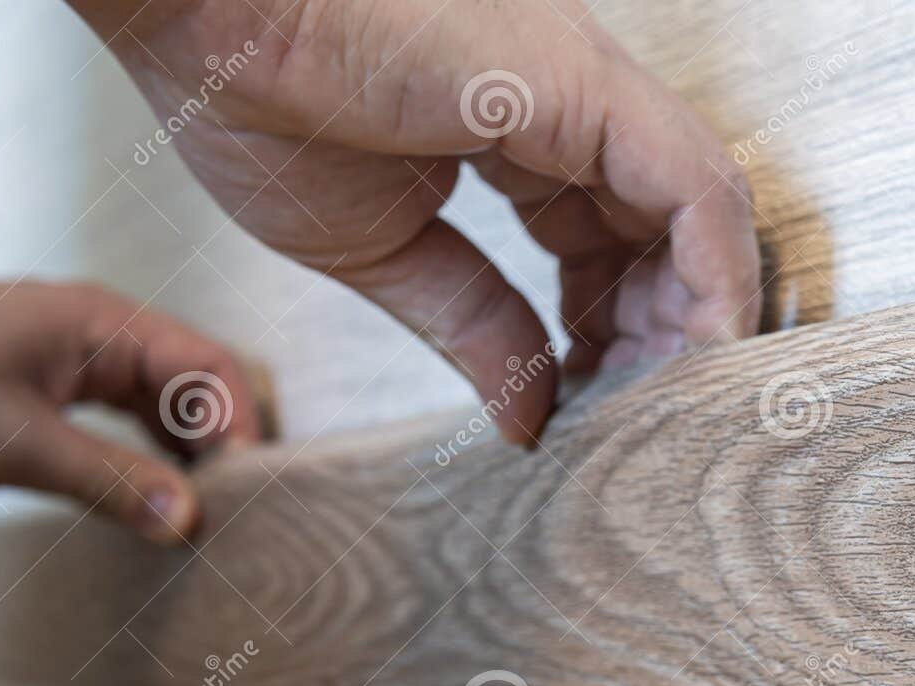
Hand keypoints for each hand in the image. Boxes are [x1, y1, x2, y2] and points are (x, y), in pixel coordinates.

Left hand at [0, 281, 261, 544]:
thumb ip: (109, 482)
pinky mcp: (58, 380)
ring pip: (167, 401)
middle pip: (199, 381)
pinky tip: (157, 495)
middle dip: (225, 442)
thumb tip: (188, 520)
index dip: (241, 427)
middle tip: (236, 509)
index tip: (246, 492)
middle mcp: (101, 330)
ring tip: (205, 512)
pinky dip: (153, 452)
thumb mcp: (16, 446)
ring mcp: (80, 353)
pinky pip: (129, 413)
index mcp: (101, 323)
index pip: (209, 366)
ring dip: (191, 451)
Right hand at [69, 0, 761, 441]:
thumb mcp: (387, 251)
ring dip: (696, 313)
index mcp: (515, 126)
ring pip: (698, 210)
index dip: (612, 325)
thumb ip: (474, 325)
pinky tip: (704, 342)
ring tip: (674, 394)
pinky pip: (697, 189)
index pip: (604, 236)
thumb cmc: (259, 97)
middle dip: (662, 330)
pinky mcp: (587, 87)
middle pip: (660, 229)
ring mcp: (583, 88)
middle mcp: (567, 101)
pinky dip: (717, 274)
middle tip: (642, 409)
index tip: (594, 395)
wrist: (197, 13)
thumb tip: (529, 417)